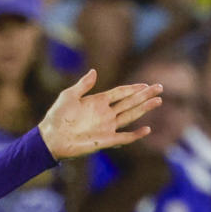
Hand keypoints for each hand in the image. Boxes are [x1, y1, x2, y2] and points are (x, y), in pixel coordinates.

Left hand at [39, 70, 162, 159]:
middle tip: (160, 88)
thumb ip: (83, 85)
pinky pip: (124, 137)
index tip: (146, 84)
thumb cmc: (56, 117)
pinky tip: (147, 129)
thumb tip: (94, 71)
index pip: (120, 93)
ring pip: (130, 116)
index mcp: (98, 101)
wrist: (51, 138)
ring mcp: (106, 127)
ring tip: (158, 101)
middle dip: (145, 95)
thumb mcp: (68, 96)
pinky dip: (135, 135)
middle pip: (130, 102)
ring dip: (144, 109)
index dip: (133, 88)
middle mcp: (105, 113)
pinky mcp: (105, 140)